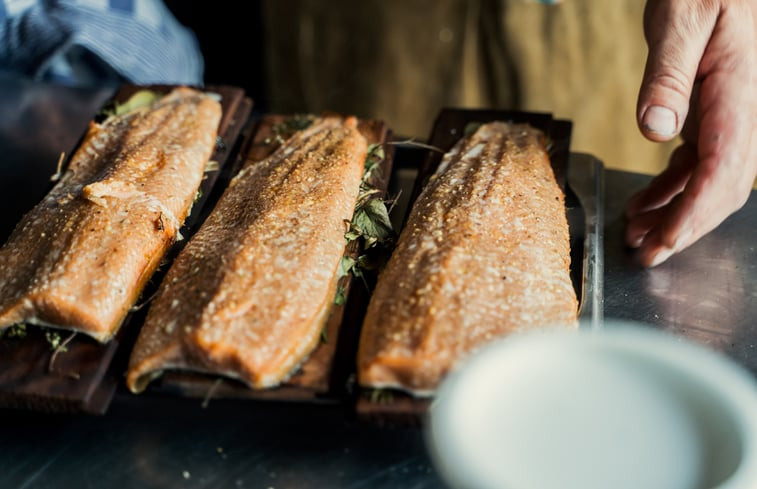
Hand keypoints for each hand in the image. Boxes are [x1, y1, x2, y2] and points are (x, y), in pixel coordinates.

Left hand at [625, 0, 756, 266]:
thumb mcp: (680, 21)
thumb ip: (668, 76)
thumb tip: (657, 129)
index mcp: (738, 96)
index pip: (722, 170)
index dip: (694, 214)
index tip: (664, 242)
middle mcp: (741, 115)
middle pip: (721, 190)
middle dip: (684, 229)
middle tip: (645, 255)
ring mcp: (728, 119)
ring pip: (709, 185)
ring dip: (674, 216)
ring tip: (636, 237)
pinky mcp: (710, 118)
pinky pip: (696, 167)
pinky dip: (670, 191)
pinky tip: (644, 205)